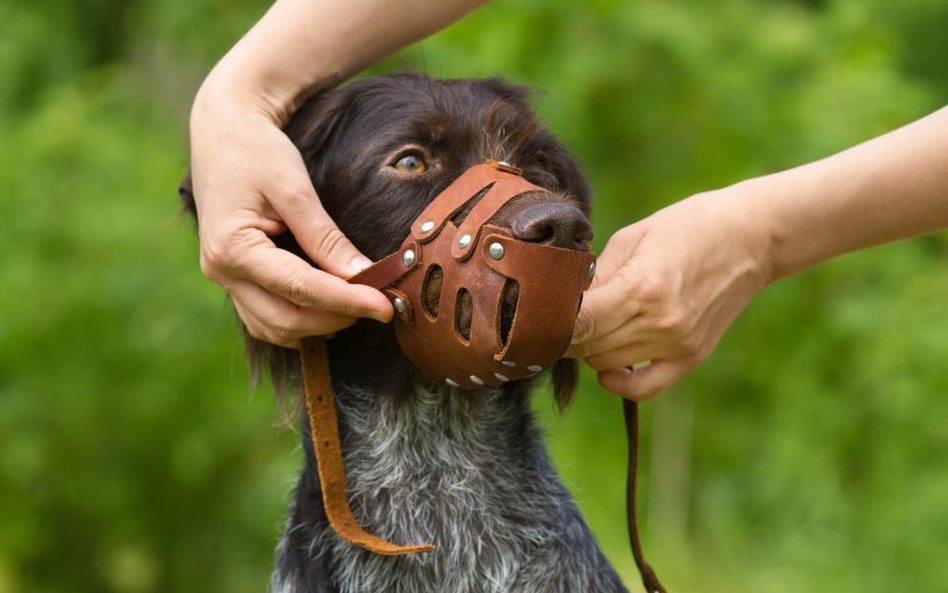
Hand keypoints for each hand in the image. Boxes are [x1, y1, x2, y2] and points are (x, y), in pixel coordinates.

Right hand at [188, 90, 392, 347]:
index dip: (346, 301)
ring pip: (274, 327)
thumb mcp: (294, 187)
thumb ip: (325, 236)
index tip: (385, 307)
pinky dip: (300, 318)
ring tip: (358, 304)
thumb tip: (362, 275)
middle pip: (286, 320)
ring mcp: (224, 279)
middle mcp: (222, 271)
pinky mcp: (235, 278)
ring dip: (318, 325)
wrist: (223, 130)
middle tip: (380, 305)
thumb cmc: (256, 150)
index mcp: (232, 247)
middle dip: (335, 318)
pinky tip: (330, 306)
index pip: (299, 288)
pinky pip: (266, 316)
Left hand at [568, 185, 771, 399]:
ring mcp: (677, 344)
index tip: (538, 312)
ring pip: (606, 365)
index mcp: (642, 287)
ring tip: (590, 324)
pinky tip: (608, 364)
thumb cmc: (688, 226)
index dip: (552, 321)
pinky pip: (642, 389)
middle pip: (588, 347)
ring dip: (589, 349)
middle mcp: (660, 323)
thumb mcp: (632, 237)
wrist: (752, 238)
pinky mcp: (690, 357)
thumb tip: (562, 302)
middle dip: (566, 332)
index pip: (580, 322)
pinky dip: (617, 382)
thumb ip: (596, 275)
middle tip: (559, 315)